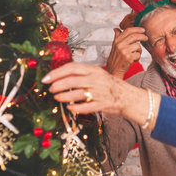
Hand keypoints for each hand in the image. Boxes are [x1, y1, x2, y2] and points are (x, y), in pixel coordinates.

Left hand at [42, 62, 158, 128]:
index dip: (57, 72)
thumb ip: (82, 74)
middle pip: (72, 80)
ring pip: (77, 93)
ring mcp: (100, 92)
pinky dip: (76, 108)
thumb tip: (61, 75)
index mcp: (93, 70)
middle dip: (57, 84)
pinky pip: (86, 106)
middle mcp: (96, 79)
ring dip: (63, 96)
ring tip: (56, 97)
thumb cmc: (110, 86)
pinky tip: (69, 107)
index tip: (47, 78)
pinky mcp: (102, 104)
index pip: (72, 68)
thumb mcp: (98, 74)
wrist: (128, 97)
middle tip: (50, 88)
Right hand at [106, 27, 147, 77]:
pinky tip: (134, 60)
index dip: (137, 29)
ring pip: (137, 46)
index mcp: (117, 41)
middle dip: (142, 36)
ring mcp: (124, 51)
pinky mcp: (128, 58)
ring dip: (139, 50)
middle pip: (134, 36)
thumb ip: (117, 37)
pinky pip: (138, 54)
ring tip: (136, 54)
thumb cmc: (115, 59)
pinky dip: (138, 57)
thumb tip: (116, 29)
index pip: (128, 31)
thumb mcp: (114, 46)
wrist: (113, 71)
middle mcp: (119, 45)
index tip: (142, 30)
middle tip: (146, 38)